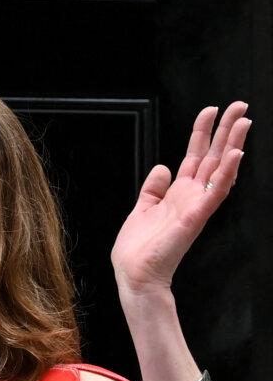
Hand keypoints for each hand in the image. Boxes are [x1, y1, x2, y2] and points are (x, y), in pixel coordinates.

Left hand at [111, 102, 249, 294]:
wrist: (135, 274)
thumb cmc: (139, 248)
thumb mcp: (143, 208)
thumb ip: (153, 188)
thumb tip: (162, 167)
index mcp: (179, 193)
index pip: (196, 156)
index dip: (203, 132)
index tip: (211, 111)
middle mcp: (192, 196)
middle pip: (214, 156)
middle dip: (226, 130)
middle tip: (240, 106)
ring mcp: (197, 205)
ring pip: (221, 168)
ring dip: (233, 144)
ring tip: (244, 121)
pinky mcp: (196, 216)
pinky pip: (217, 191)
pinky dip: (228, 172)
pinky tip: (236, 154)